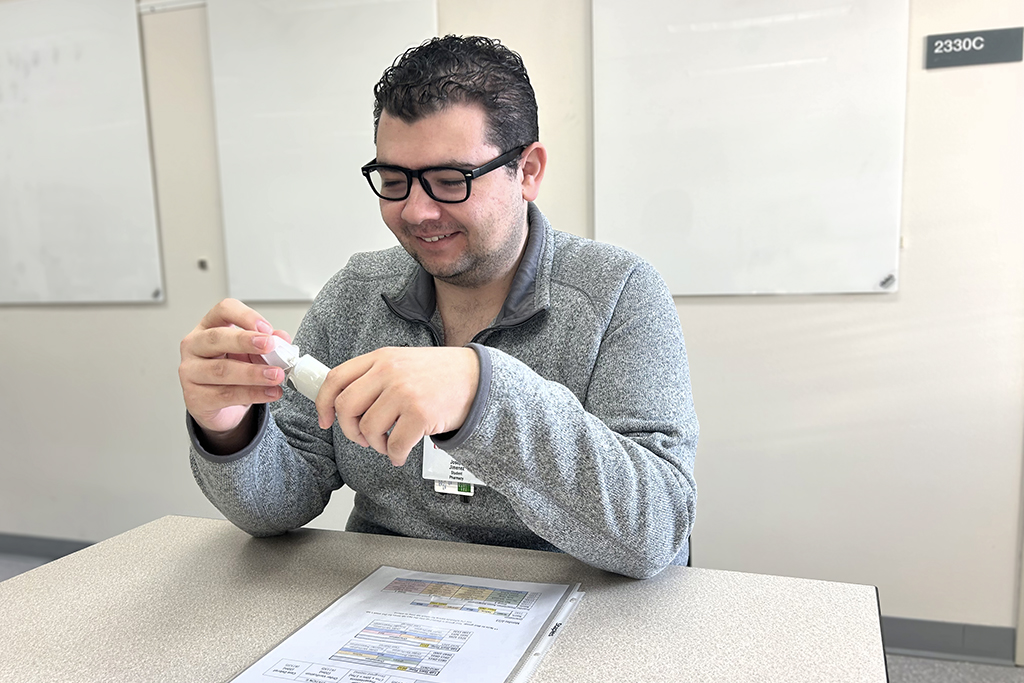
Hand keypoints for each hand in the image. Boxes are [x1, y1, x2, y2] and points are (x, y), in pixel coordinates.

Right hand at [178, 298, 291, 438]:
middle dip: (245, 341)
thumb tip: (282, 339)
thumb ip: (267, 345)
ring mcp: (190, 372)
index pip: (223, 310)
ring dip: (253, 373)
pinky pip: (225, 395)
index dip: (245, 316)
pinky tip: (269, 392)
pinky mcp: (195, 398)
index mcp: (209, 327)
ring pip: (221, 370)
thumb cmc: (232, 373)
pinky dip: (252, 394)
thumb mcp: (251, 354)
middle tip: (270, 345)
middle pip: (217, 337)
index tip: (266, 328)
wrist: (221, 408)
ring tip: (276, 375)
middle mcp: (195, 346)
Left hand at [316, 347, 479, 465]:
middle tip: (362, 437)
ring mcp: (404, 393)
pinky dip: (394, 455)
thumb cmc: (439, 374)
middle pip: (346, 407)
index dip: (323, 403)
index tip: (325, 420)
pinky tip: (400, 453)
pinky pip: (393, 445)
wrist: (477, 378)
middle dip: (349, 429)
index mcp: (381, 358)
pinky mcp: (420, 414)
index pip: (336, 378)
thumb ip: (375, 376)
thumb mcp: (402, 362)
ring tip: (388, 444)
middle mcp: (389, 372)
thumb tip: (343, 402)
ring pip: (368, 429)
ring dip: (375, 444)